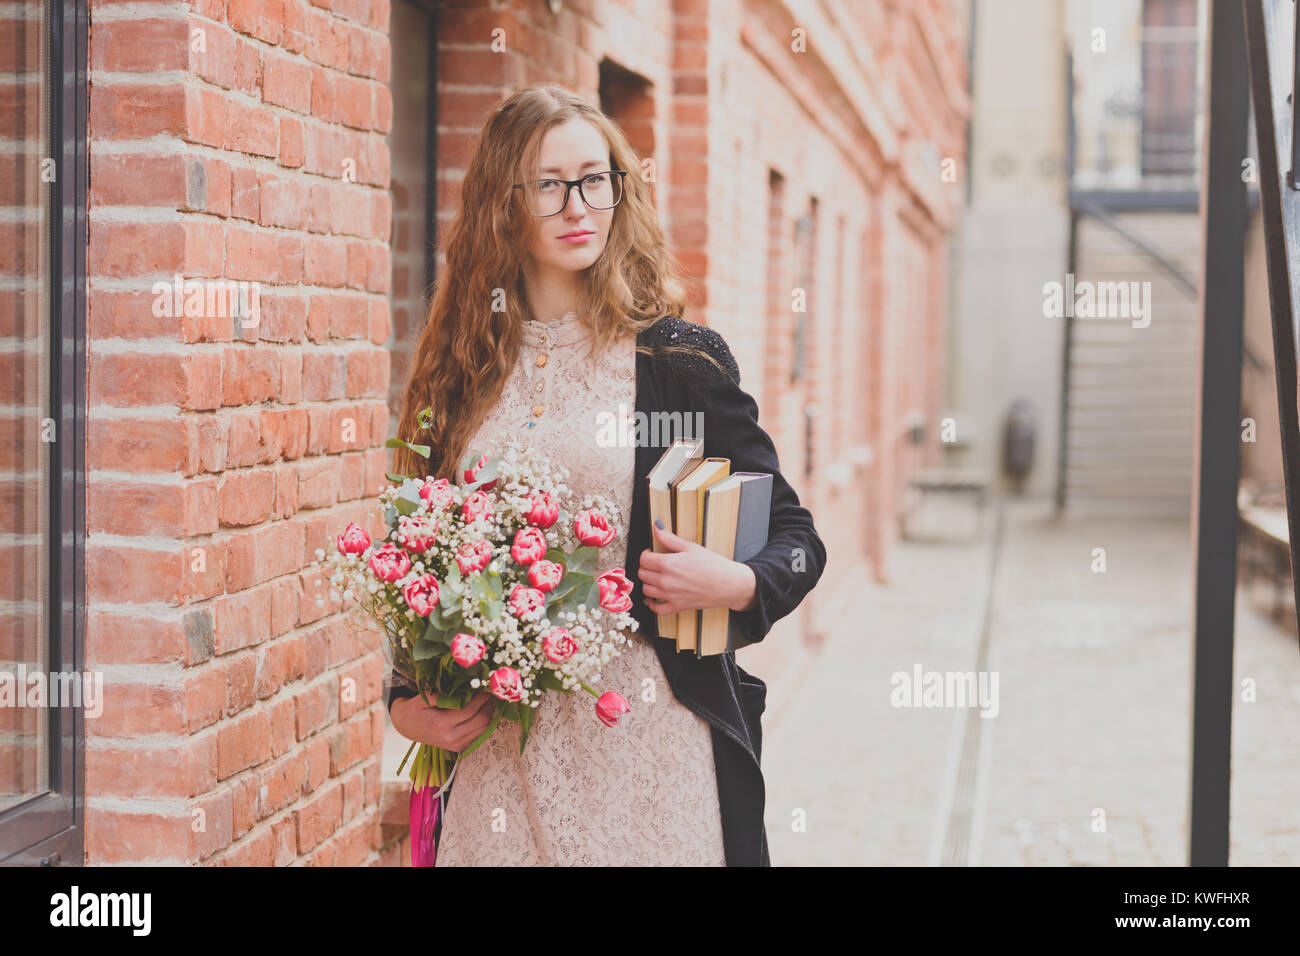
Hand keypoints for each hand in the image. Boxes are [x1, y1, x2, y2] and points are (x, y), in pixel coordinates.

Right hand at [390, 690, 496, 750]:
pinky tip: (482, 710)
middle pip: (480, 721)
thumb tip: (463, 687)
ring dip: (489, 713)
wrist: (405, 726)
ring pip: (483, 729)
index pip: (469, 710)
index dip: (481, 698)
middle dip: (489, 705)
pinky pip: (478, 735)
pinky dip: (483, 722)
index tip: (486, 686)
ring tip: (489, 699)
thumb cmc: (413, 709)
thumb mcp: (422, 698)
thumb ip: (442, 694)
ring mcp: (455, 745)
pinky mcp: (458, 747)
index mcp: (441, 725)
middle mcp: (450, 738)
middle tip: (492, 691)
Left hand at [638, 521, 757, 615]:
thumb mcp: (691, 547)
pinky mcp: (677, 607)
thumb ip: (670, 539)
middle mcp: (666, 581)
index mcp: (668, 564)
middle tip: (656, 564)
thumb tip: (656, 527)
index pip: (644, 559)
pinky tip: (654, 597)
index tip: (652, 553)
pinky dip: (651, 603)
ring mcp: (670, 595)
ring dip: (648, 583)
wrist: (729, 584)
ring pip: (646, 590)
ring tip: (657, 577)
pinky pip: (656, 609)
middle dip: (647, 567)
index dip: (647, 554)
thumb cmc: (714, 565)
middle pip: (642, 573)